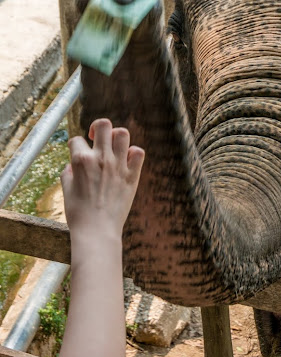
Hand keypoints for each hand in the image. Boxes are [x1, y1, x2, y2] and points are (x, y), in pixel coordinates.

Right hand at [61, 118, 144, 235]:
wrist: (97, 231)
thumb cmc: (79, 214)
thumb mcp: (66, 191)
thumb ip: (68, 173)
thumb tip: (72, 165)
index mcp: (81, 161)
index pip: (76, 139)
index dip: (75, 145)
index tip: (78, 153)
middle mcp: (101, 159)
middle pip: (103, 125)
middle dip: (98, 128)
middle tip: (96, 138)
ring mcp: (118, 166)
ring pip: (123, 134)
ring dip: (116, 137)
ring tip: (113, 147)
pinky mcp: (132, 176)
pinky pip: (138, 153)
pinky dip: (133, 153)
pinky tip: (126, 160)